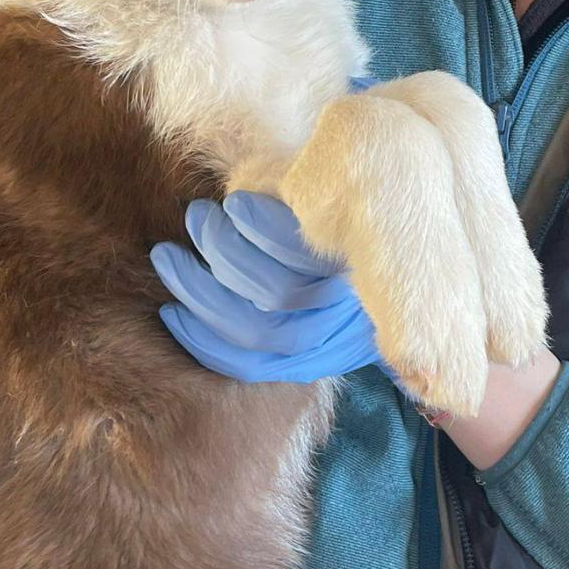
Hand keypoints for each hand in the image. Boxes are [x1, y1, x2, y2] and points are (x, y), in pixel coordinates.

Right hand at [151, 188, 386, 385]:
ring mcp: (352, 291)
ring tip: (200, 221)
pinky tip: (237, 204)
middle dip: (199, 292)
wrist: (402, 203)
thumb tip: (197, 305)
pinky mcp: (358, 249)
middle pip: (256, 329)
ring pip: (275, 290)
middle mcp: (338, 332)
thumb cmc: (336, 247)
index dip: (202, 340)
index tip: (169, 311)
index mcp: (320, 352)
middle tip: (167, 257)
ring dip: (223, 253)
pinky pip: (300, 246)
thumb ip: (257, 305)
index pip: (250, 365)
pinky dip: (257, 225)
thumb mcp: (305, 292)